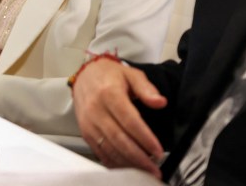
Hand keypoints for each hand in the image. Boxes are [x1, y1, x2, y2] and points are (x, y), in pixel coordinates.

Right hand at [72, 59, 166, 177]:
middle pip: (118, 138)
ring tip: (144, 169)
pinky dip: (113, 161)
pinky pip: (99, 150)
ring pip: (109, 147)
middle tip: (154, 167)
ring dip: (128, 162)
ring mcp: (89, 121)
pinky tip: (127, 166)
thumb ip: (147, 88)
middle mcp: (96, 109)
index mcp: (109, 93)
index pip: (129, 120)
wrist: (85, 75)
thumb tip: (160, 102)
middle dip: (138, 156)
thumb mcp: (131, 75)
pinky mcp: (85, 130)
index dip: (144, 138)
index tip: (158, 150)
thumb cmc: (110, 76)